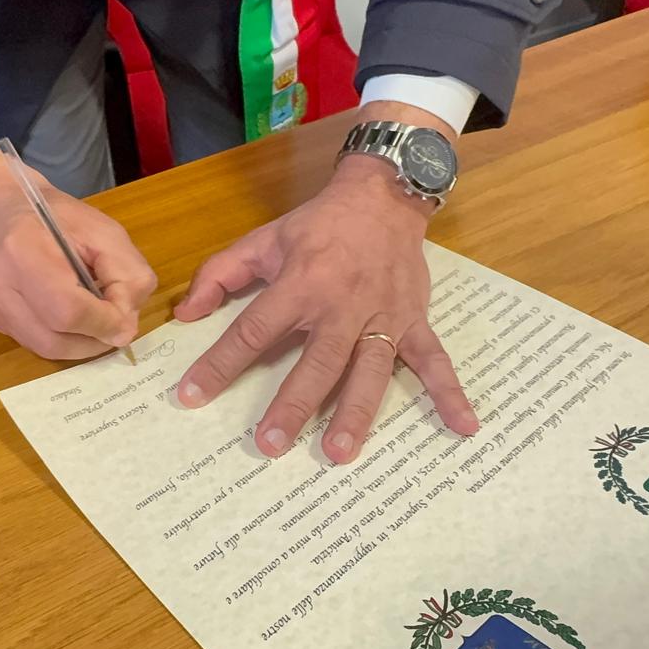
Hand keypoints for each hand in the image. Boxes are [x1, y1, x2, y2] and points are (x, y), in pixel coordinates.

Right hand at [0, 138, 157, 357]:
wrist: (6, 208)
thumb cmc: (59, 217)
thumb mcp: (106, 233)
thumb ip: (127, 277)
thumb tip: (124, 329)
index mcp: (23, 248)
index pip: (67, 310)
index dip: (103, 324)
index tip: (125, 320)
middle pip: (53, 339)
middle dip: (93, 341)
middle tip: (113, 328)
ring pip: (42, 348)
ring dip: (78, 345)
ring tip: (94, 325)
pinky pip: (30, 341)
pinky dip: (58, 338)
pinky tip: (67, 317)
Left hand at [173, 101, 478, 464]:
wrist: (383, 196)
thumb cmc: (319, 225)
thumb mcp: (263, 240)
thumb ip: (220, 275)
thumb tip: (185, 315)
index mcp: (300, 284)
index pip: (253, 331)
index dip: (220, 364)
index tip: (193, 396)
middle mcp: (341, 306)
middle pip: (315, 363)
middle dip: (292, 405)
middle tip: (270, 445)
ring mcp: (382, 318)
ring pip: (368, 371)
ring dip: (355, 413)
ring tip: (338, 453)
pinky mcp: (413, 321)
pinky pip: (433, 360)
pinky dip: (450, 392)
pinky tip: (463, 426)